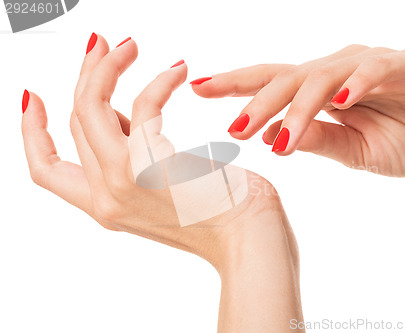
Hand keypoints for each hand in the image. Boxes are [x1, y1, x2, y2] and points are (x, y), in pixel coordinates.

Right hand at [22, 34, 302, 331]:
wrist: (249, 242)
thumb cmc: (221, 215)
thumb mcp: (165, 189)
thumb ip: (134, 157)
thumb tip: (119, 116)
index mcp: (105, 206)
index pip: (46, 170)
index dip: (32, 131)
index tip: (34, 97)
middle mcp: (105, 197)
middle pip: (74, 122)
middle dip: (85, 76)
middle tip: (104, 46)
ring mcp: (123, 181)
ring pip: (90, 107)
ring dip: (106, 66)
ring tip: (129, 46)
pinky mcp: (151, 164)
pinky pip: (142, 104)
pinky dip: (159, 81)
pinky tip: (179, 71)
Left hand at [191, 45, 404, 177]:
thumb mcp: (353, 151)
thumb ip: (318, 140)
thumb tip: (272, 138)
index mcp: (323, 90)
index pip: (273, 83)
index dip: (237, 86)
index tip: (199, 90)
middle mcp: (339, 70)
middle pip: (287, 76)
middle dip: (255, 98)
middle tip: (231, 126)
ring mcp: (370, 64)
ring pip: (323, 76)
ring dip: (299, 107)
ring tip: (280, 138)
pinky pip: (376, 68)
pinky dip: (358, 83)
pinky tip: (340, 100)